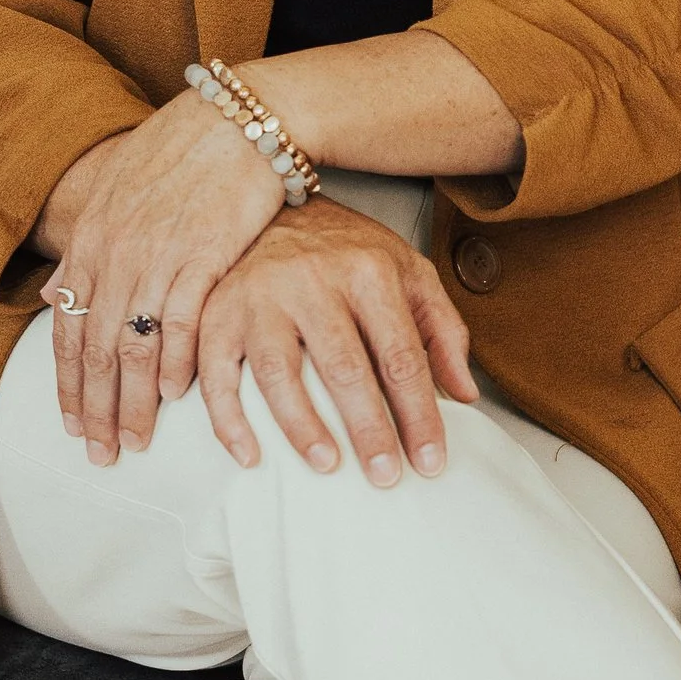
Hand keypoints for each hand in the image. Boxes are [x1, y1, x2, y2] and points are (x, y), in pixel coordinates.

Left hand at [36, 96, 283, 462]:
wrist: (236, 119)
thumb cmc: (181, 154)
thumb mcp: (116, 196)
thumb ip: (83, 250)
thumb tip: (48, 295)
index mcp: (90, 239)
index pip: (68, 328)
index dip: (68, 384)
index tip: (73, 425)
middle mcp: (113, 252)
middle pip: (95, 348)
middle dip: (94, 409)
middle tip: (99, 453)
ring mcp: (155, 255)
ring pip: (132, 345)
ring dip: (131, 402)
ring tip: (135, 441)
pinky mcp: (202, 255)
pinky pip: (179, 322)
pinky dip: (173, 363)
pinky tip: (171, 396)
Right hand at [195, 199, 477, 485]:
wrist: (276, 202)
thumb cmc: (349, 249)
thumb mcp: (409, 271)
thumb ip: (441, 330)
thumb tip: (463, 395)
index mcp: (368, 271)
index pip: (401, 356)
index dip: (419, 414)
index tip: (430, 462)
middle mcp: (312, 280)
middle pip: (344, 367)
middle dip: (368, 429)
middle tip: (385, 477)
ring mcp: (260, 295)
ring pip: (277, 371)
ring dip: (301, 426)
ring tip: (328, 464)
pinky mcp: (218, 311)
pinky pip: (216, 373)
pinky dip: (228, 420)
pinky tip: (249, 454)